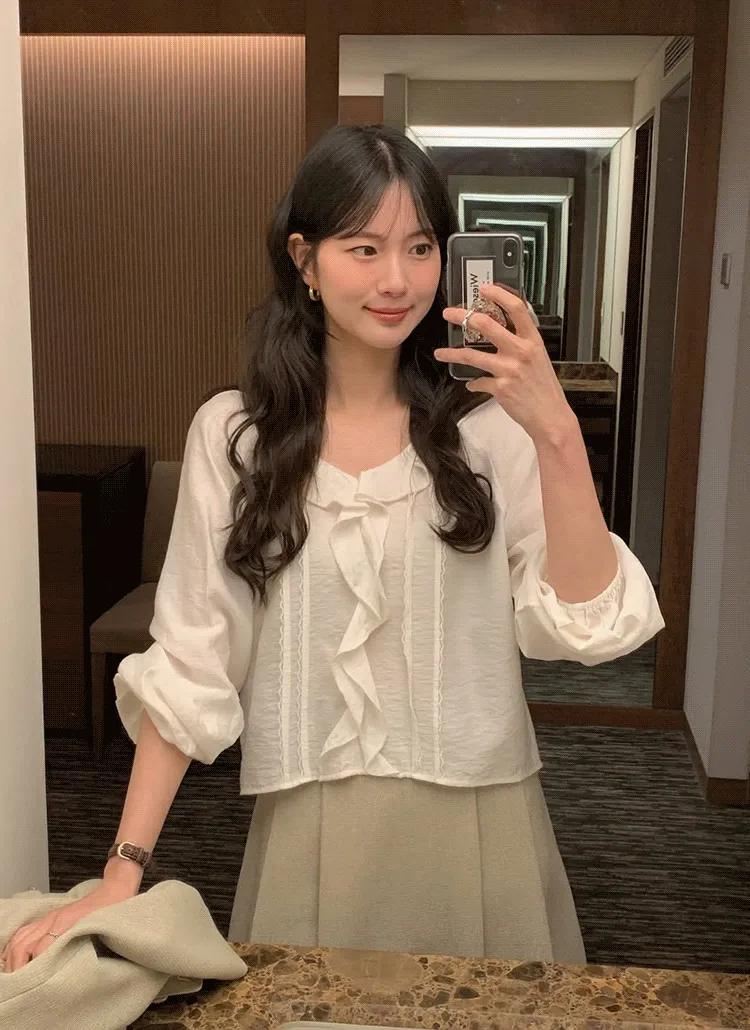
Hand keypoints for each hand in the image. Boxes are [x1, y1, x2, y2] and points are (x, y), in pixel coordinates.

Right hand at [0, 879, 136, 972]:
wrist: (114, 889)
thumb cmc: (112, 911)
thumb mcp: (103, 930)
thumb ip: (88, 947)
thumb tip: (72, 969)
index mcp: (67, 923)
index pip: (41, 950)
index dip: (36, 968)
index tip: (36, 984)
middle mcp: (54, 920)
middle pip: (24, 944)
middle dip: (18, 966)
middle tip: (21, 984)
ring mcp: (50, 917)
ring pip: (21, 938)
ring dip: (13, 957)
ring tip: (15, 974)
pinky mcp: (50, 917)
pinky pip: (25, 931)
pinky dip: (15, 945)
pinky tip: (13, 956)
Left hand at [435, 282, 576, 444]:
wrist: (550, 416)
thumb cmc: (544, 388)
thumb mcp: (538, 358)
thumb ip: (521, 342)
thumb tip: (500, 331)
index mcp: (532, 340)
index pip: (516, 308)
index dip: (499, 294)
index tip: (484, 289)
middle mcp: (521, 351)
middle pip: (486, 325)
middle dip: (463, 316)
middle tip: (450, 314)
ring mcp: (509, 369)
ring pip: (471, 355)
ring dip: (452, 353)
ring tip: (440, 353)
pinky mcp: (500, 387)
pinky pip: (477, 381)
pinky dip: (473, 383)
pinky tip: (471, 384)